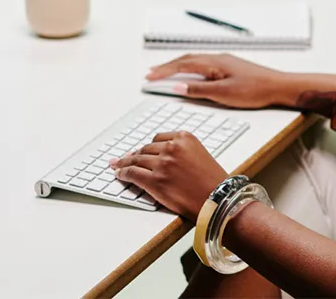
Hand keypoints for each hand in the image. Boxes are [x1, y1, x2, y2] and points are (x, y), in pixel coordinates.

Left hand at [111, 132, 225, 219]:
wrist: (218, 199)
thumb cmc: (211, 181)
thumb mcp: (199, 154)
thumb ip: (181, 151)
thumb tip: (159, 156)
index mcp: (184, 137)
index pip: (158, 139)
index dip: (147, 147)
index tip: (141, 151)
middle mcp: (172, 147)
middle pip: (146, 148)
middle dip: (135, 155)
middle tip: (125, 159)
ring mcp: (162, 163)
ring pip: (136, 159)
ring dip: (125, 163)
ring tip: (118, 165)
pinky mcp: (155, 180)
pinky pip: (133, 173)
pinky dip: (123, 173)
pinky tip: (119, 174)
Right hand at [146, 53, 293, 108]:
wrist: (278, 86)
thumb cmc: (255, 90)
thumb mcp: (223, 94)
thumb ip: (199, 90)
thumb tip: (178, 86)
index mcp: (214, 63)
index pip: (182, 65)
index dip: (164, 71)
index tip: (149, 77)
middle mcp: (217, 58)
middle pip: (186, 59)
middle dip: (166, 66)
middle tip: (151, 74)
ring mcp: (224, 61)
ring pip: (194, 60)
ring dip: (177, 65)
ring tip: (164, 72)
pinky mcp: (229, 67)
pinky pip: (203, 63)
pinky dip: (190, 67)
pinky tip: (190, 73)